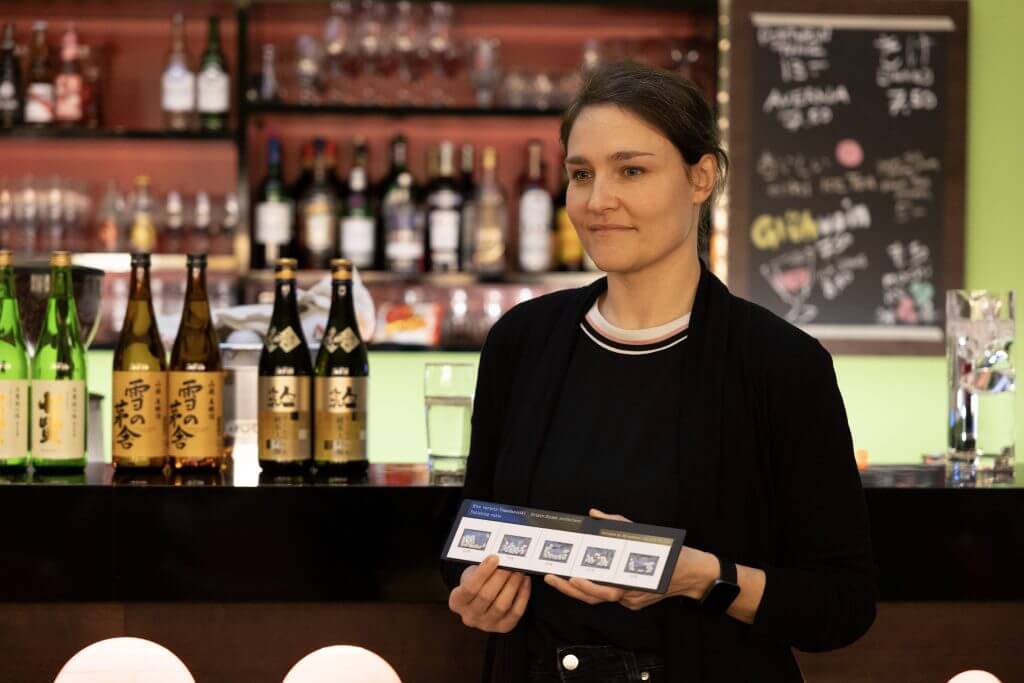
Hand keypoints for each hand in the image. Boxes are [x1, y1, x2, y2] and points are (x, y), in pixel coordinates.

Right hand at [448, 555, 530, 632]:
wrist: (479, 601)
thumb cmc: (475, 583)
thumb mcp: (470, 574)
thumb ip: (481, 569)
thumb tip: (500, 558)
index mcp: (457, 602)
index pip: (470, 587)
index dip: (483, 572)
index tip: (494, 558)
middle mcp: (469, 616)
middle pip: (486, 596)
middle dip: (501, 577)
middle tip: (510, 564)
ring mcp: (486, 625)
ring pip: (502, 606)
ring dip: (513, 586)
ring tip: (519, 571)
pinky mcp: (503, 628)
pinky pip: (516, 613)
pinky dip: (523, 596)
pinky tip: (525, 581)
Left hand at [544, 508, 719, 610]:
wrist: (696, 575)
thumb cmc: (672, 554)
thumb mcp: (645, 534)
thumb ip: (617, 524)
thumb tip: (594, 514)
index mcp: (632, 584)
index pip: (603, 591)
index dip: (585, 586)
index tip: (570, 577)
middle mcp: (629, 596)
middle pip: (594, 598)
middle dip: (569, 589)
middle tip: (550, 577)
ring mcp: (631, 601)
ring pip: (600, 597)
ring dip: (578, 587)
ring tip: (559, 576)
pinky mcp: (632, 600)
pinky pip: (610, 592)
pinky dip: (596, 583)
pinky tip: (582, 573)